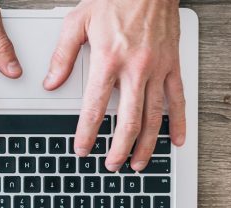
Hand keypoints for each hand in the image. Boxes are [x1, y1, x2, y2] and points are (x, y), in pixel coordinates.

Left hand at [44, 0, 184, 171]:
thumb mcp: (78, 21)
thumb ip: (63, 55)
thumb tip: (51, 82)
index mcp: (108, 60)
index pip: (94, 108)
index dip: (87, 134)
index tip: (82, 149)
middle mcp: (135, 69)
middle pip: (128, 121)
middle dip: (118, 148)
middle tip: (111, 164)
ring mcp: (158, 69)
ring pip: (153, 116)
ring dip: (145, 144)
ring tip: (138, 163)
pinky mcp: (173, 65)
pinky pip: (178, 99)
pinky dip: (179, 123)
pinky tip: (175, 141)